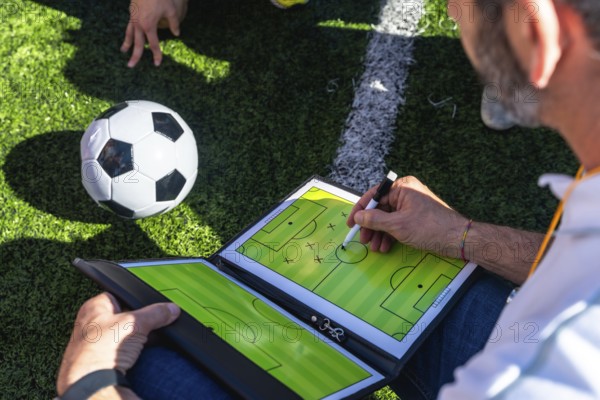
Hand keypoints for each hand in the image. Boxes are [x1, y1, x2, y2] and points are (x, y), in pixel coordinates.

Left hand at [56, 293, 179, 396]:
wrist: (90, 384)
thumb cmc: (100, 350)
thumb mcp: (135, 324)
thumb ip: (155, 314)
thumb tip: (170, 309)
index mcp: (93, 308)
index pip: (117, 296)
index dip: (133, 301)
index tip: (147, 307)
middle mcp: (90, 325)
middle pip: (122, 318)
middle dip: (137, 323)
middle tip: (149, 327)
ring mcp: (93, 345)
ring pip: (122, 337)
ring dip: (135, 340)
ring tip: (143, 344)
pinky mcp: (98, 363)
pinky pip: (119, 354)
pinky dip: (130, 354)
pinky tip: (136, 357)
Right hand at [120, 0, 187, 67]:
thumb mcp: (170, 10)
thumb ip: (174, 23)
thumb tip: (177, 34)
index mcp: (149, 26)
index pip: (153, 44)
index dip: (156, 54)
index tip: (157, 63)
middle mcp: (139, 24)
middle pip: (138, 44)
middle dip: (135, 56)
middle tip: (131, 66)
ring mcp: (133, 19)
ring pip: (129, 35)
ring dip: (127, 44)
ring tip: (123, 52)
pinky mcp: (131, 13)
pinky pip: (129, 26)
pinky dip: (128, 33)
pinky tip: (127, 36)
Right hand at [347, 176, 467, 253]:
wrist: (458, 239)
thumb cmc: (430, 228)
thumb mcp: (397, 225)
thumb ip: (375, 220)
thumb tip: (359, 217)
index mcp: (402, 187)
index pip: (374, 195)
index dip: (360, 210)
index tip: (351, 223)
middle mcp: (406, 192)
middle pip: (380, 208)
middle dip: (371, 226)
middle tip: (363, 239)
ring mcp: (411, 205)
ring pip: (388, 218)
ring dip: (380, 233)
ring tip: (375, 247)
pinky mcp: (416, 217)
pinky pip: (397, 223)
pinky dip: (390, 235)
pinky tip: (386, 246)